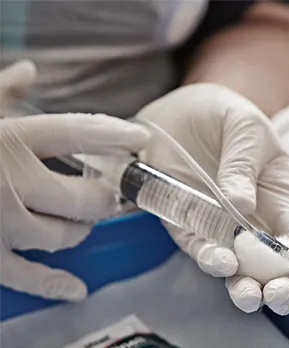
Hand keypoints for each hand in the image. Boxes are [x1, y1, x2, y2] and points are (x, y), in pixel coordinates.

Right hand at [0, 60, 150, 300]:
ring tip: (84, 223)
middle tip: (111, 195)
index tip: (141, 139)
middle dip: (105, 197)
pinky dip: (55, 284)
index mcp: (9, 138)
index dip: (116, 134)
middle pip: (84, 195)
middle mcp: (11, 181)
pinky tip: (76, 289)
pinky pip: (28, 276)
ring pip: (64, 234)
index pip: (79, 132)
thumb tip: (30, 72)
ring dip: (80, 230)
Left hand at [136, 84, 288, 314]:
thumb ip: (243, 164)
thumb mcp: (244, 129)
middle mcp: (258, 219)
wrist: (178, 112)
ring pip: (240, 269)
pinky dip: (211, 262)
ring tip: (250, 295)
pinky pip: (202, 252)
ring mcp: (224, 227)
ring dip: (247, 288)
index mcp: (283, 197)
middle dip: (280, 287)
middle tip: (278, 297)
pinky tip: (218, 261)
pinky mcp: (191, 227)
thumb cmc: (224, 116)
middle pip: (275, 265)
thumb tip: (241, 206)